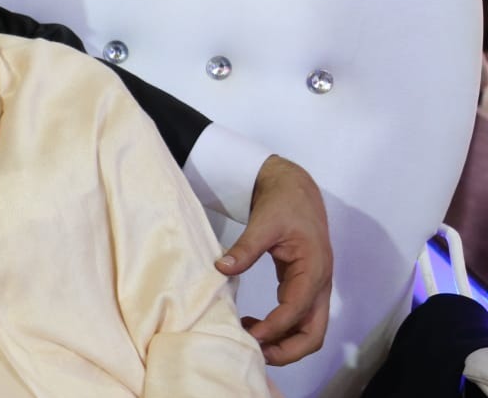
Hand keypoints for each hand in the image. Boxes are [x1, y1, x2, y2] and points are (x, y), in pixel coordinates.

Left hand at [215, 154, 332, 364]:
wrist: (295, 188)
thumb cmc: (284, 203)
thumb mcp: (263, 221)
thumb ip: (245, 247)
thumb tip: (221, 268)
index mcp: (314, 268)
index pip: (297, 310)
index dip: (273, 327)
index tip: (247, 334)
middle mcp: (319, 283)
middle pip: (313, 333)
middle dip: (287, 349)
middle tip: (254, 352)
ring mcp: (314, 286)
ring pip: (308, 329)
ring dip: (283, 342)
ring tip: (249, 340)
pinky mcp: (303, 284)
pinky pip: (298, 317)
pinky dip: (280, 328)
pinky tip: (252, 324)